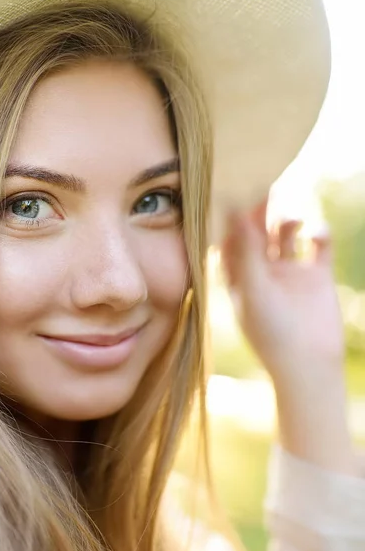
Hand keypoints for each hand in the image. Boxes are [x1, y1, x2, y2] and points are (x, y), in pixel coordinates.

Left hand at [220, 196, 343, 386]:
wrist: (309, 366)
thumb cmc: (270, 333)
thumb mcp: (253, 289)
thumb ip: (246, 252)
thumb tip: (234, 214)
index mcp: (237, 276)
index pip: (230, 239)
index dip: (230, 217)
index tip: (230, 189)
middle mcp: (261, 271)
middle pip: (257, 232)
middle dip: (258, 211)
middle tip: (260, 184)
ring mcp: (289, 273)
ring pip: (286, 234)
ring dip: (287, 219)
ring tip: (288, 218)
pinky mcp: (316, 276)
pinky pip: (318, 245)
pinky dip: (319, 233)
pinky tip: (317, 233)